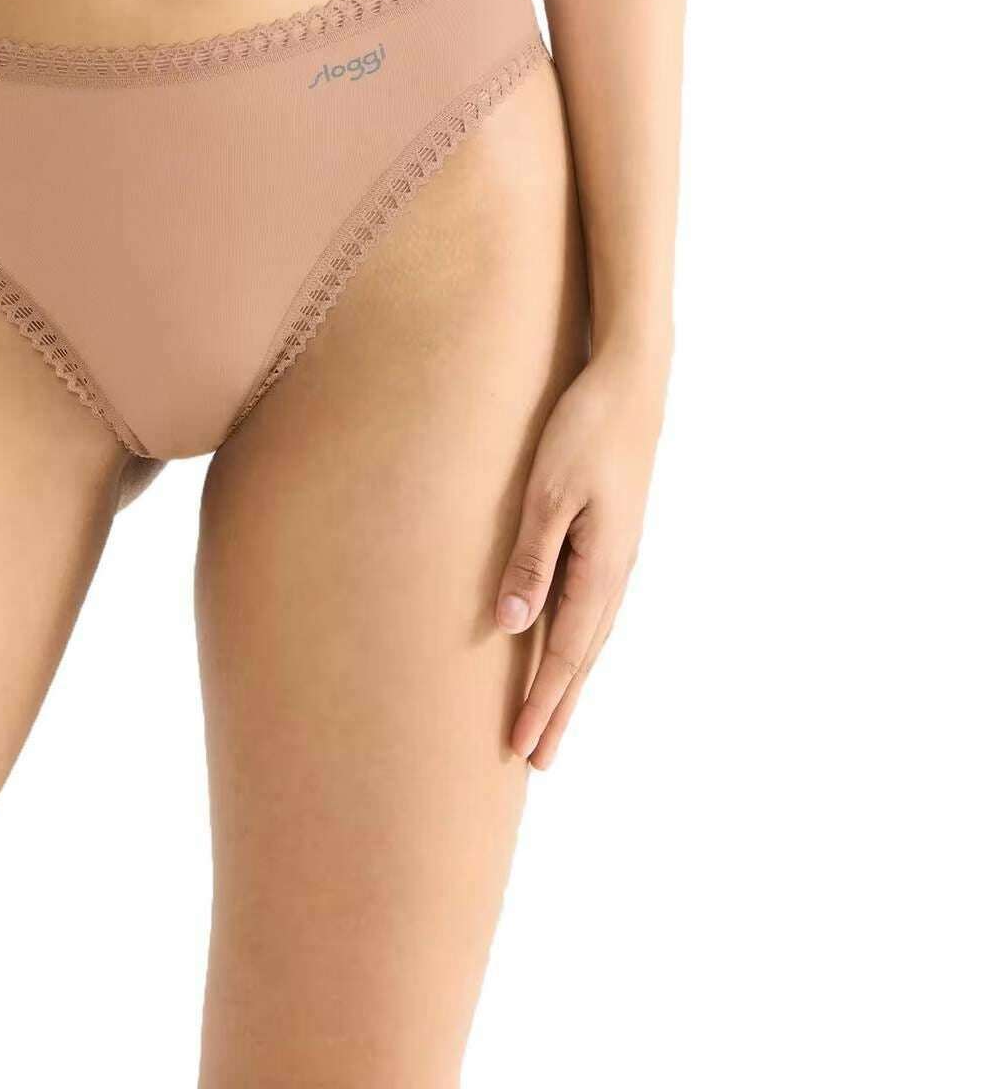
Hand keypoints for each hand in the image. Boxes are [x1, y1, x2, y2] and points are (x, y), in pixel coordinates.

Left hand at [495, 349, 666, 768]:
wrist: (631, 382)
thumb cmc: (583, 431)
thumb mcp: (547, 493)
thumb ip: (531, 559)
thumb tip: (512, 625)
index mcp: (601, 568)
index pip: (564, 654)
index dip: (541, 703)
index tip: (519, 748)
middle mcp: (615, 572)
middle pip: (582, 657)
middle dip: (557, 709)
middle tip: (536, 760)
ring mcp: (618, 556)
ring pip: (589, 635)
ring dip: (568, 681)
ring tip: (549, 718)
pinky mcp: (612, 538)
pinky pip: (593, 607)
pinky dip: (577, 642)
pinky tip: (567, 647)